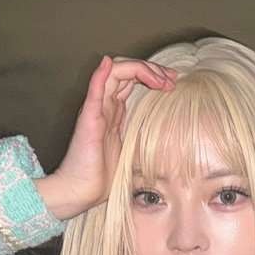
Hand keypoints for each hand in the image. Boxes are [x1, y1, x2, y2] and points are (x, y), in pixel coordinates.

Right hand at [37, 55, 176, 219]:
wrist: (82, 190)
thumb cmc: (103, 175)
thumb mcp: (129, 147)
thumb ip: (139, 133)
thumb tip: (162, 129)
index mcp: (114, 109)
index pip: (132, 78)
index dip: (153, 74)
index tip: (172, 83)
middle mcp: (104, 104)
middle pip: (126, 70)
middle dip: (152, 68)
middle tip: (171, 79)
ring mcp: (96, 108)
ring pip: (115, 72)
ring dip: (140, 69)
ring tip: (160, 79)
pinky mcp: (89, 118)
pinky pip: (94, 90)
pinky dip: (100, 74)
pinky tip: (108, 63)